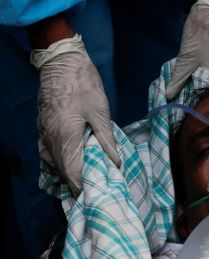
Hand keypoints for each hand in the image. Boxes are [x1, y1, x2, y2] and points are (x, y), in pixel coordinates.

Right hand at [34, 35, 120, 193]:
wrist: (60, 61)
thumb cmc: (83, 84)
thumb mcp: (101, 112)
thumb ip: (106, 140)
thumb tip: (115, 163)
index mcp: (65, 137)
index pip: (73, 173)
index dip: (85, 188)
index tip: (99, 198)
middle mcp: (51, 139)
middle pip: (64, 172)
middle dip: (79, 185)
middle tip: (99, 193)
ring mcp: (44, 133)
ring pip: (56, 164)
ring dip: (70, 176)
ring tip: (89, 184)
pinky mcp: (43, 128)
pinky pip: (50, 153)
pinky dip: (61, 164)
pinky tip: (73, 167)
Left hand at [165, 0, 208, 98]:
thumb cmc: (200, 35)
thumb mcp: (185, 58)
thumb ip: (178, 79)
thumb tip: (169, 95)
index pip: (206, 95)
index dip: (194, 98)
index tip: (182, 101)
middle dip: (196, 88)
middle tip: (182, 91)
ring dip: (200, 77)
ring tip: (187, 79)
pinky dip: (205, 68)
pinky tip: (196, 65)